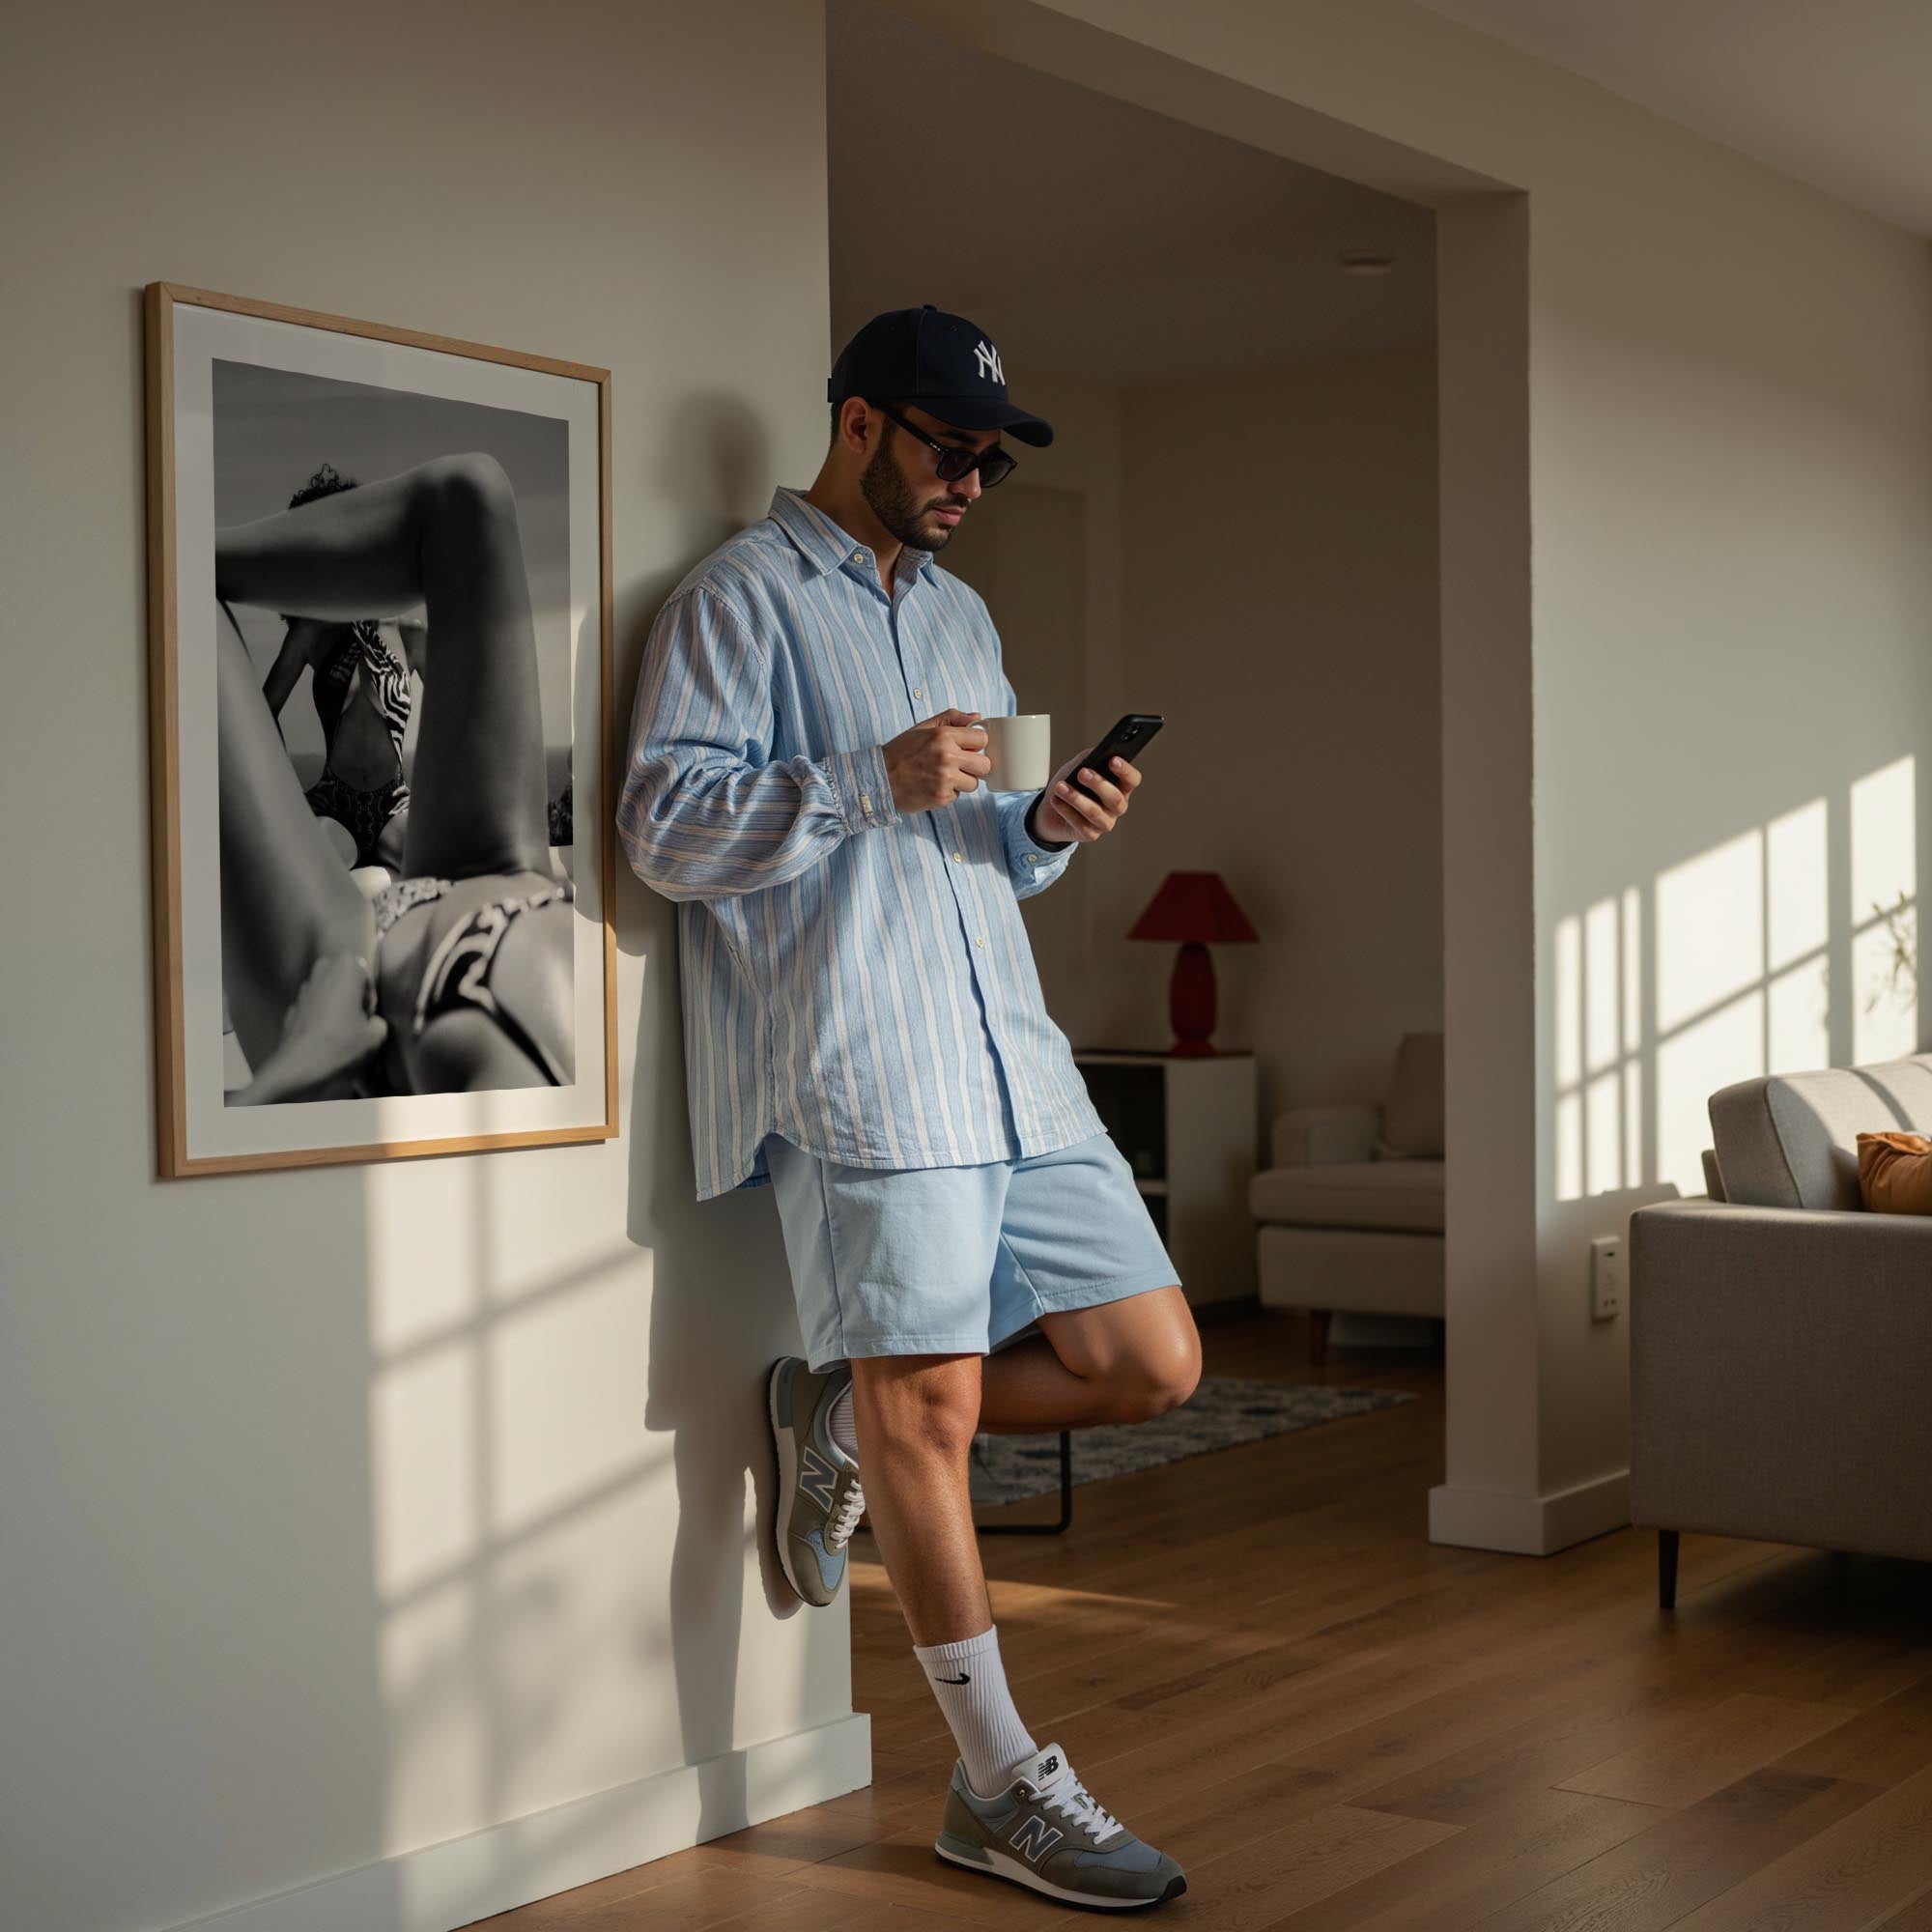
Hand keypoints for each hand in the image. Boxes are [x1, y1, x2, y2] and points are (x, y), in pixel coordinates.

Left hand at [230, 953, 386, 1104]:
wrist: (300, 1066)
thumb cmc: (342, 1043)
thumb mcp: (376, 1035)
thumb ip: (379, 1021)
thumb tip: (371, 1022)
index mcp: (345, 968)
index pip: (364, 969)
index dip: (368, 990)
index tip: (367, 1011)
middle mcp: (322, 971)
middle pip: (341, 975)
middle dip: (348, 991)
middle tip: (355, 1016)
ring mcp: (303, 989)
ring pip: (324, 990)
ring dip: (332, 1003)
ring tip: (338, 1029)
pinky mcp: (291, 1007)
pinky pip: (311, 1007)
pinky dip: (317, 1017)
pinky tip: (322, 1037)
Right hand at [883, 708, 993, 813]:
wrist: (879, 778)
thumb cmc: (901, 752)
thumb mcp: (923, 728)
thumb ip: (951, 718)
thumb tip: (977, 716)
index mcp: (943, 735)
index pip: (982, 738)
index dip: (975, 744)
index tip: (967, 748)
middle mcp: (947, 756)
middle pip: (985, 764)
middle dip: (975, 766)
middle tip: (960, 765)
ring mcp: (945, 779)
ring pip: (974, 783)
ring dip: (963, 781)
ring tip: (944, 776)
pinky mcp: (942, 797)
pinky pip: (958, 795)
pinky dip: (949, 792)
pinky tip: (933, 785)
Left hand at [1032, 750, 1140, 844]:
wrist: (1050, 809)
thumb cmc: (1071, 783)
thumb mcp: (1078, 765)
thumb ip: (1089, 757)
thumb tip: (1095, 753)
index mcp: (1121, 787)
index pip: (1132, 780)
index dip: (1125, 771)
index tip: (1113, 760)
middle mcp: (1117, 807)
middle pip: (1115, 798)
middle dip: (1098, 784)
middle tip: (1082, 772)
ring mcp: (1105, 822)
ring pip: (1094, 812)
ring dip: (1076, 798)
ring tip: (1060, 787)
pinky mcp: (1090, 835)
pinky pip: (1079, 823)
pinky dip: (1065, 810)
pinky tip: (1055, 800)